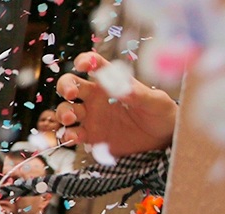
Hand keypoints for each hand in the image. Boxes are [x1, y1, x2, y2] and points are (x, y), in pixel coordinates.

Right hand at [55, 51, 178, 156]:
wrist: (161, 141)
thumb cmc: (162, 115)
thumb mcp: (156, 102)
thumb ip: (139, 94)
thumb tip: (124, 88)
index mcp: (111, 82)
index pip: (94, 65)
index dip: (84, 60)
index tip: (83, 65)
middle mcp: (96, 98)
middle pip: (70, 85)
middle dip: (66, 86)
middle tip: (71, 94)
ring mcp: (91, 117)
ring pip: (65, 109)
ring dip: (63, 112)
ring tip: (70, 119)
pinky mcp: (90, 136)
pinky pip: (72, 133)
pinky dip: (67, 135)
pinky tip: (73, 137)